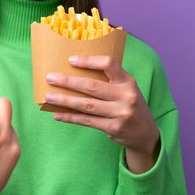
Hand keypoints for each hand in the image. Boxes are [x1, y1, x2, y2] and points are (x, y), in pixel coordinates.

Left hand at [45, 55, 159, 173]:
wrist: (146, 134)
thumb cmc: (129, 105)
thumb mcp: (126, 89)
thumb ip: (108, 81)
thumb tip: (74, 73)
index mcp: (128, 81)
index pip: (109, 64)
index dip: (89, 61)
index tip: (70, 60)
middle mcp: (126, 96)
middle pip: (92, 86)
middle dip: (68, 81)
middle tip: (50, 78)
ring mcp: (120, 113)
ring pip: (87, 105)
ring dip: (65, 100)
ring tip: (49, 96)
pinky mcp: (113, 128)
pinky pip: (87, 121)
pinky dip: (70, 117)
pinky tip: (57, 114)